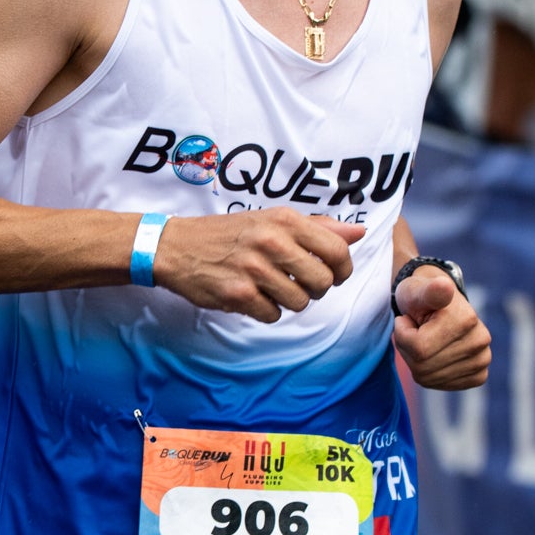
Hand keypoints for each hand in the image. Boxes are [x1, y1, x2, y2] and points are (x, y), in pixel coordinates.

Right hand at [153, 209, 364, 323]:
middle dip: (316, 289)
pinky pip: (274, 315)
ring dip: (290, 300)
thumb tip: (358, 232)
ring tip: (271, 287)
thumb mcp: (272, 219)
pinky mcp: (239, 294)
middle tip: (298, 282)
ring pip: (301, 302)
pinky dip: (267, 310)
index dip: (343, 268)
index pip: (338, 250)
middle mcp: (272, 242)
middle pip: (323, 282)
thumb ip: (317, 227)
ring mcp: (254, 269)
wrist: (177, 246)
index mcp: (285, 220)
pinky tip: (253, 295)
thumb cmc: (230, 233)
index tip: (334, 273)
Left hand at [393, 269, 490, 388]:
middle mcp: (480, 340)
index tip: (408, 318)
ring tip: (423, 339)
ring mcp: (483, 359)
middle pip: (422, 366)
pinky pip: (440, 384)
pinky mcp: (480, 374)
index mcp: (466, 319)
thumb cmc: (420, 297)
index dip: (402, 333)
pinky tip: (434, 355)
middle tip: (414, 330)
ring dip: (415, 361)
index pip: (418, 347)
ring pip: (428, 377)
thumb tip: (443, 286)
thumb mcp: (416, 290)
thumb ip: (427, 290)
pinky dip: (429, 373)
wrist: (437, 306)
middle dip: (407, 348)